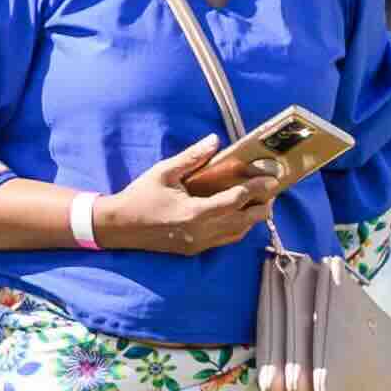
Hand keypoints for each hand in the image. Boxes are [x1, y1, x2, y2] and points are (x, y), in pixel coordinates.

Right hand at [97, 134, 284, 254]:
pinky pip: (225, 240)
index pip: (235, 200)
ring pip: (237, 233)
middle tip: (272, 191)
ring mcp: (199, 243)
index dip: (256, 189)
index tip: (272, 179)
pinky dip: (238, 228)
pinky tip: (240, 217)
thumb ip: (192, 157)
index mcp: (194, 212)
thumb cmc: (140, 196)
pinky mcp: (194, 249)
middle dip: (262, 207)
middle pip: (244, 221)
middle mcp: (201, 232)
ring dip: (252, 219)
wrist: (119, 226)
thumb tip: (214, 141)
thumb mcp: (164, 172)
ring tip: (262, 203)